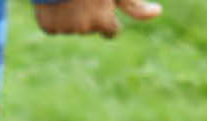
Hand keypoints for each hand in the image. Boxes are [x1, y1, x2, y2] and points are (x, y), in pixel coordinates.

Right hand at [35, 0, 160, 37]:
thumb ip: (135, 7)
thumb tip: (158, 13)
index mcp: (103, 21)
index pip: (111, 32)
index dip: (109, 20)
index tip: (105, 10)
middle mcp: (85, 29)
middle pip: (91, 27)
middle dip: (90, 14)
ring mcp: (65, 29)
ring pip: (72, 27)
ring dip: (72, 15)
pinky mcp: (48, 28)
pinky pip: (55, 26)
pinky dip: (56, 16)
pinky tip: (57, 2)